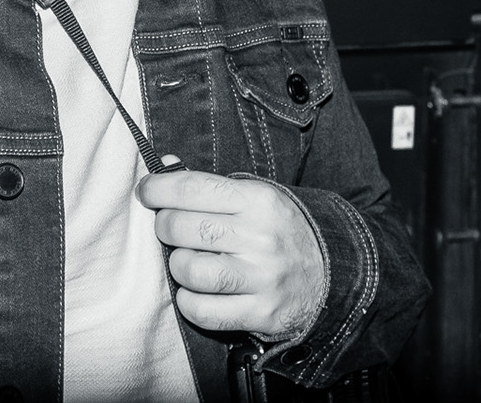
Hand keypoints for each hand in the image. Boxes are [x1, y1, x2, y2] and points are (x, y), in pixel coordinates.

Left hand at [135, 170, 326, 340]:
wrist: (334, 277)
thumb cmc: (282, 232)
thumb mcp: (257, 198)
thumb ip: (211, 185)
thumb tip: (166, 166)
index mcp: (260, 200)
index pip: (193, 187)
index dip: (159, 188)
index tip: (146, 191)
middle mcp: (262, 236)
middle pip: (182, 227)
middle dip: (165, 228)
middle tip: (172, 231)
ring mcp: (262, 277)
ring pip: (188, 269)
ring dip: (178, 266)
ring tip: (191, 262)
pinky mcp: (261, 313)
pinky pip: (202, 310)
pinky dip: (189, 301)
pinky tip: (198, 292)